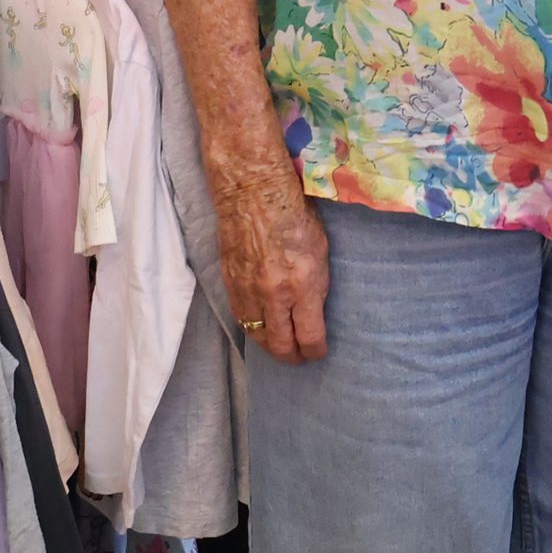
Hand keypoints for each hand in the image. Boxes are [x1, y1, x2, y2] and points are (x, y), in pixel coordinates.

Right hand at [213, 162, 330, 363]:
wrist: (253, 194)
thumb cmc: (294, 215)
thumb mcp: (321, 251)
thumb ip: (317, 286)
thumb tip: (313, 311)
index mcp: (303, 285)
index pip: (310, 336)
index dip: (316, 351)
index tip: (318, 352)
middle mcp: (274, 295)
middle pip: (281, 346)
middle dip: (294, 358)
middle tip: (300, 358)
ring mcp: (249, 292)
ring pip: (258, 337)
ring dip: (272, 347)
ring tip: (281, 348)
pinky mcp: (230, 285)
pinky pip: (242, 320)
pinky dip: (254, 329)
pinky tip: (262, 328)